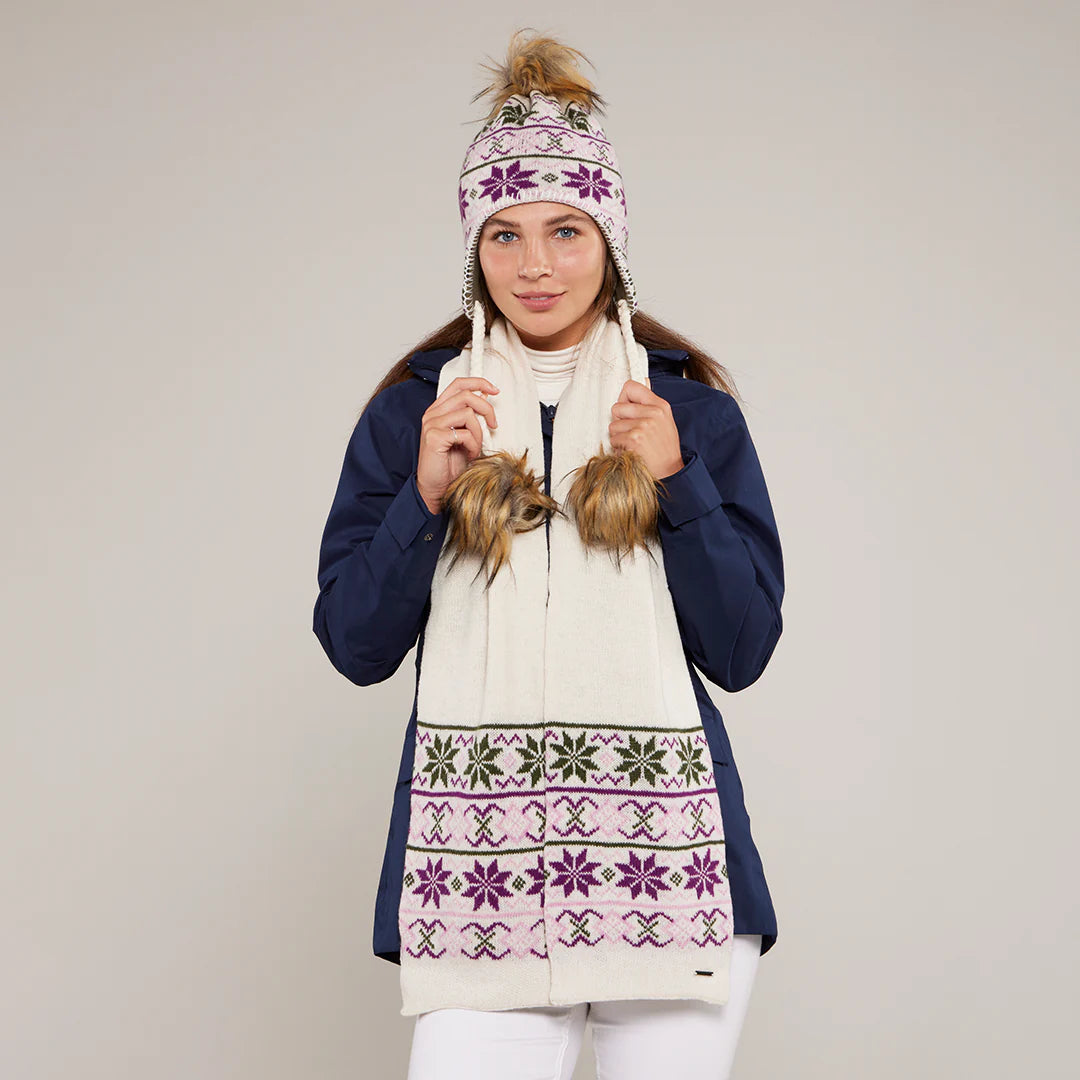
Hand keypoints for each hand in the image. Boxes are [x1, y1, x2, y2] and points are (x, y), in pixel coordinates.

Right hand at [416, 377, 499, 513]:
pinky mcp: (434, 437)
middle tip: (494, 424)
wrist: (435, 486)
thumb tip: (485, 396)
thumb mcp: (464, 434)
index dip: (478, 382)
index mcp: (439, 409)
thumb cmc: (449, 463)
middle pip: (466, 395)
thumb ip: (470, 415)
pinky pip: (465, 433)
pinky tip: (469, 454)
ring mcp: (431, 424)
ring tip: (475, 446)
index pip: (458, 384)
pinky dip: (473, 444)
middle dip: (487, 409)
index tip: (494, 390)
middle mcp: (433, 413)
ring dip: (479, 432)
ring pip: (468, 414)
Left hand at [608, 377, 684, 479]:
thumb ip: (650, 403)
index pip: (631, 386)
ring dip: (619, 437)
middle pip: (617, 407)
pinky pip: (614, 439)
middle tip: (632, 432)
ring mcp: (643, 426)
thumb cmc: (664, 448)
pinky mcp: (634, 439)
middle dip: (619, 422)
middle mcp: (653, 413)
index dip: (623, 398)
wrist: (670, 472)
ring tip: (634, 444)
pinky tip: (632, 451)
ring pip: (613, 425)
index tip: (626, 409)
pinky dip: (619, 448)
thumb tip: (643, 381)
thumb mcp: (664, 421)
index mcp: (660, 405)